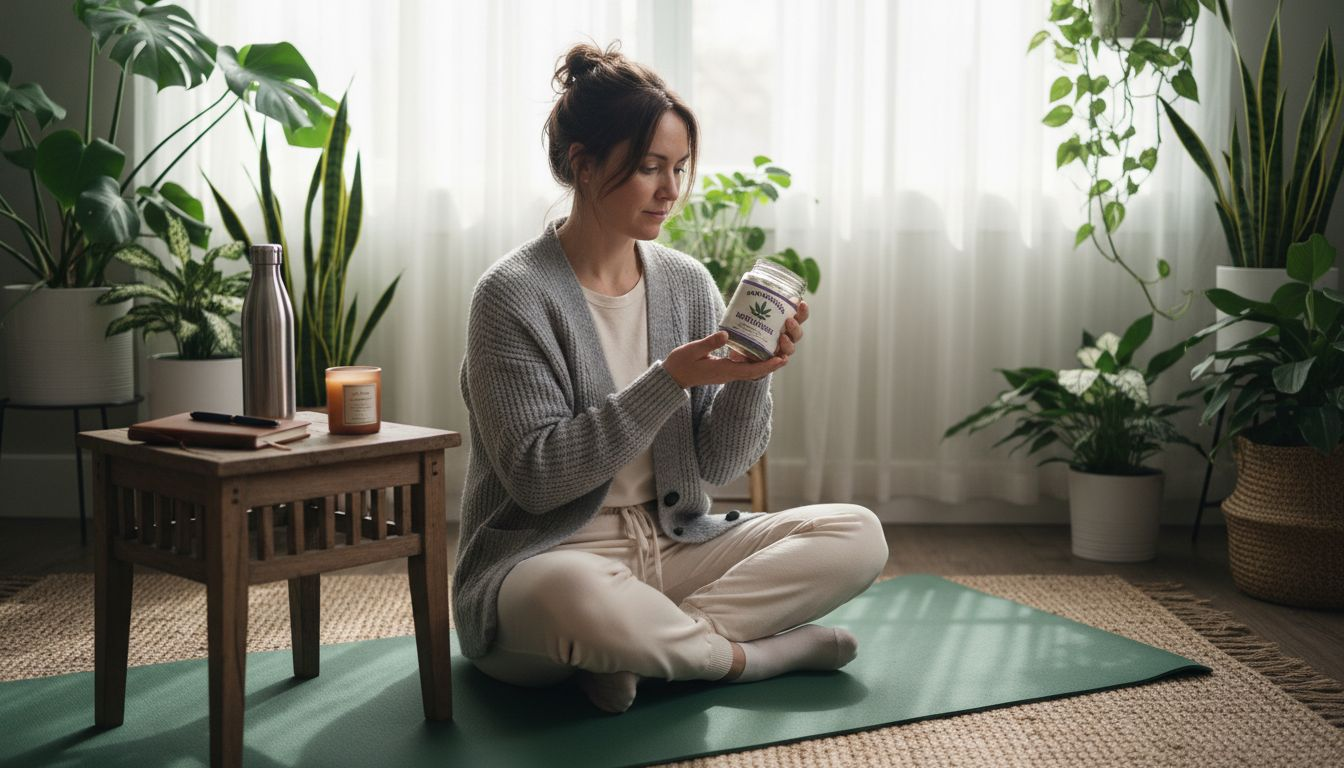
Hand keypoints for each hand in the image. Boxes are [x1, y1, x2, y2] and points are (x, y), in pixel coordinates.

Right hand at [664, 331, 786, 387]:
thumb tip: (727, 334)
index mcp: (724, 371)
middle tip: (786, 353)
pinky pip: (744, 366)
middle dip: (772, 364)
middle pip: (756, 371)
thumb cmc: (681, 364)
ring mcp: (728, 372)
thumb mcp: (693, 350)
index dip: (768, 366)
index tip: (781, 359)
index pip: (751, 371)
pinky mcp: (725, 369)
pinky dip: (755, 359)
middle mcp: (730, 374)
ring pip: (752, 369)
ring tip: (778, 349)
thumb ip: (709, 343)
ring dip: (766, 362)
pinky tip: (758, 347)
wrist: (673, 376)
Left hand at [727, 300, 808, 361]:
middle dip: (796, 326)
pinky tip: (781, 358)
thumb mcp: (747, 314)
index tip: (801, 302)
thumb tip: (744, 282)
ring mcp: (780, 350)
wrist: (737, 350)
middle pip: (798, 332)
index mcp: (785, 323)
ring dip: (789, 342)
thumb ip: (748, 303)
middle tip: (788, 320)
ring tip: (782, 337)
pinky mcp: (772, 362)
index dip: (802, 310)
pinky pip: (780, 362)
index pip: (798, 316)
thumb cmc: (747, 329)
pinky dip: (782, 360)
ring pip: (791, 347)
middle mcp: (786, 337)